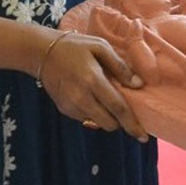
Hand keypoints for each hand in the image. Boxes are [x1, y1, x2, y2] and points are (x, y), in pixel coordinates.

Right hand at [35, 32, 149, 141]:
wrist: (42, 53)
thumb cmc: (75, 47)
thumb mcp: (101, 47)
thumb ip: (120, 67)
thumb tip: (138, 84)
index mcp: (93, 81)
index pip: (118, 109)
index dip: (133, 124)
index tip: (143, 137)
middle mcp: (81, 97)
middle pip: (109, 123)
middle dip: (121, 122)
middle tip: (124, 109)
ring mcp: (71, 106)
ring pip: (98, 123)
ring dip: (107, 117)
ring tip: (105, 98)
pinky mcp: (64, 110)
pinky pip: (86, 119)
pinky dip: (94, 113)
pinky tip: (92, 97)